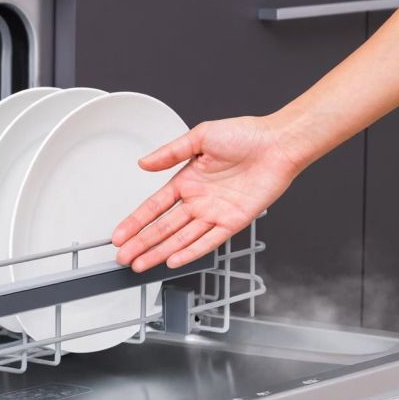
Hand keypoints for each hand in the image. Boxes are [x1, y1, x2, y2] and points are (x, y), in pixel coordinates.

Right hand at [112, 114, 308, 271]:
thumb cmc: (246, 135)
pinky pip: (208, 241)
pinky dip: (191, 252)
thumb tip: (144, 163)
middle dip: (141, 244)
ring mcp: (214, 213)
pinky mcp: (233, 222)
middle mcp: (198, 200)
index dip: (135, 222)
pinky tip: (173, 260)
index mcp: (187, 181)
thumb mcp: (200, 137)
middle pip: (163, 228)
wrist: (279, 144)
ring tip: (140, 264)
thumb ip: (170, 153)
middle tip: (123, 258)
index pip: (153, 207)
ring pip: (180, 238)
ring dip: (159, 252)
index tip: (119, 235)